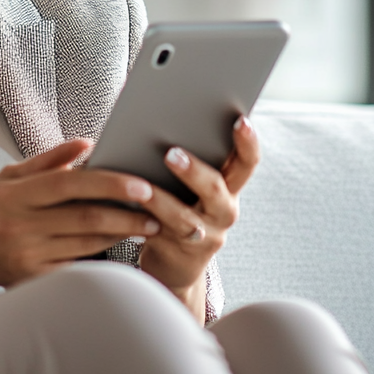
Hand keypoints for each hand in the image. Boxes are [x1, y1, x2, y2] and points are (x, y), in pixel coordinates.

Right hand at [0, 138, 160, 340]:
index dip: (107, 182)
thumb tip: (88, 143)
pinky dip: (102, 257)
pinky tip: (121, 247)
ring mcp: (26, 255)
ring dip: (121, 234)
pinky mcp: (32, 280)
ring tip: (146, 224)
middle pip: (84, 217)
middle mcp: (20, 225)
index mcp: (16, 194)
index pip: (69, 184)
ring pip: (86, 245)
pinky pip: (76, 267)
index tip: (139, 182)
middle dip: (125, 212)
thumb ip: (50, 159)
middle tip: (155, 207)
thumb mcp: (11, 175)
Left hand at [135, 115, 259, 321]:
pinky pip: (161, 234)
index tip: (241, 120)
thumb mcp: (190, 183)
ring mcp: (205, 234)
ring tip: (142, 188)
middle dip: (194, 171)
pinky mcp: (180, 253)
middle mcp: (224, 211)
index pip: (246, 162)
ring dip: (162, 200)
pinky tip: (126, 208)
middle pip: (216, 189)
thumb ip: (187, 155)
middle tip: (171, 153)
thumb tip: (160, 113)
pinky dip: (144, 220)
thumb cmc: (179, 204)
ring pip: (184, 218)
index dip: (247, 143)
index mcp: (229, 186)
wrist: (175, 260)